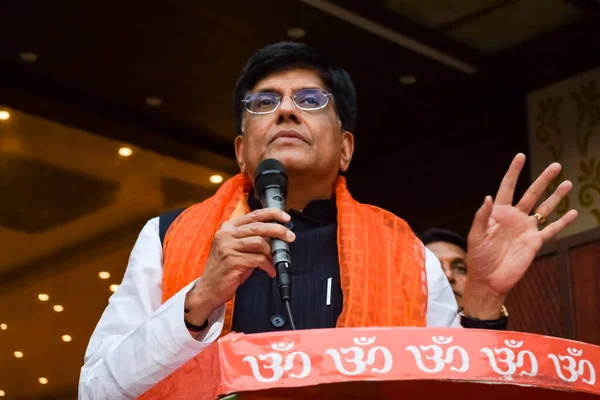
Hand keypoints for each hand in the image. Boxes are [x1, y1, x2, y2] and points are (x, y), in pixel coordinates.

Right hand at [184, 208, 294, 324]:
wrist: (209, 288)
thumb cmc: (227, 268)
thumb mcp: (238, 248)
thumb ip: (253, 239)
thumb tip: (276, 235)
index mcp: (228, 227)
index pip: (254, 215)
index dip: (272, 214)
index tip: (286, 217)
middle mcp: (226, 234)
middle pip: (258, 227)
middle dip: (278, 230)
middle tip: (290, 237)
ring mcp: (227, 247)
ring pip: (259, 242)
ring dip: (273, 252)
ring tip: (276, 260)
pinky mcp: (231, 261)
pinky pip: (257, 259)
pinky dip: (268, 265)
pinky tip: (270, 271)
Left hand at [462, 153, 577, 318]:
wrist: (488, 280)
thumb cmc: (478, 257)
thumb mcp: (476, 236)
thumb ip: (482, 217)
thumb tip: (487, 197)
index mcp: (498, 213)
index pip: (507, 187)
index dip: (514, 172)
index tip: (521, 156)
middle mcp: (514, 217)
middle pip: (531, 193)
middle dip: (543, 180)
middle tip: (556, 165)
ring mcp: (526, 229)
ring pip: (544, 208)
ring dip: (556, 197)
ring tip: (567, 183)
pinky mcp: (535, 243)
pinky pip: (551, 230)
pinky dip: (562, 222)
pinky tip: (573, 213)